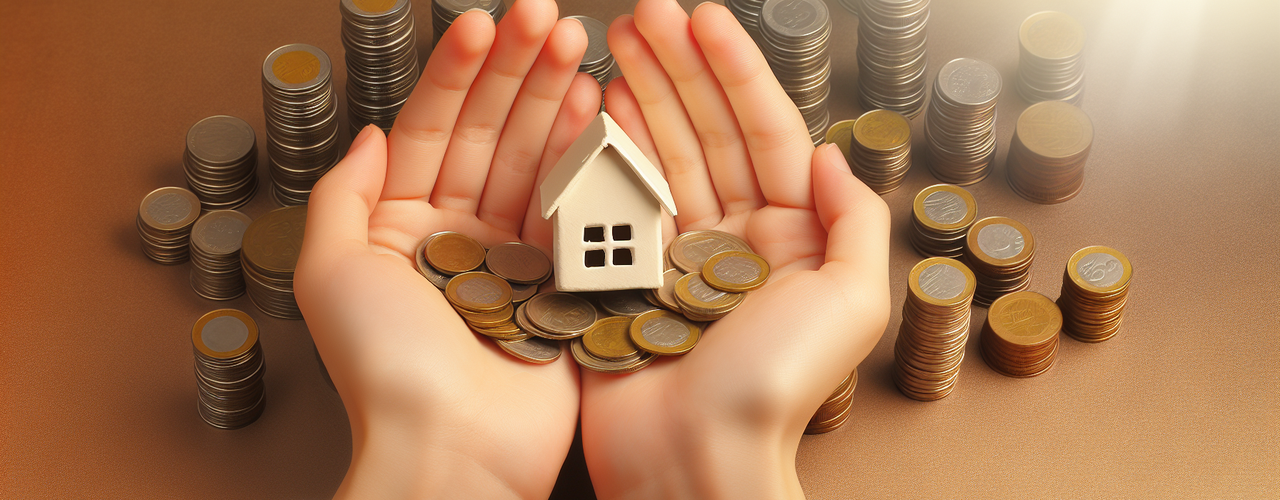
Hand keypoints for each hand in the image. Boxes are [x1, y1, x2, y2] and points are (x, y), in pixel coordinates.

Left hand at [293, 1, 601, 496]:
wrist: (455, 447)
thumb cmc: (386, 374)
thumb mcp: (331, 271)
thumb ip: (343, 194)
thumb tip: (367, 135)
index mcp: (402, 229)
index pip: (433, 130)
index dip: (458, 74)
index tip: (482, 27)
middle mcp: (459, 237)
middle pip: (491, 134)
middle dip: (517, 71)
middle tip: (543, 18)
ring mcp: (514, 257)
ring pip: (537, 161)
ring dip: (555, 100)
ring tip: (574, 46)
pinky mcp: (561, 282)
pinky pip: (575, 208)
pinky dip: (588, 158)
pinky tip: (594, 111)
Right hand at [578, 1, 890, 497]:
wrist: (695, 458)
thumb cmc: (773, 390)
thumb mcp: (849, 301)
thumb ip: (855, 220)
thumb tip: (835, 155)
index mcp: (791, 238)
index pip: (765, 130)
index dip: (732, 69)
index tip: (702, 19)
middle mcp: (734, 240)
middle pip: (706, 131)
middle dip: (677, 66)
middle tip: (646, 12)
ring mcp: (676, 256)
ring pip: (659, 156)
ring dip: (640, 95)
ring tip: (618, 42)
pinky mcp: (625, 278)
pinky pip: (615, 202)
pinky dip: (603, 153)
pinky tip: (594, 109)